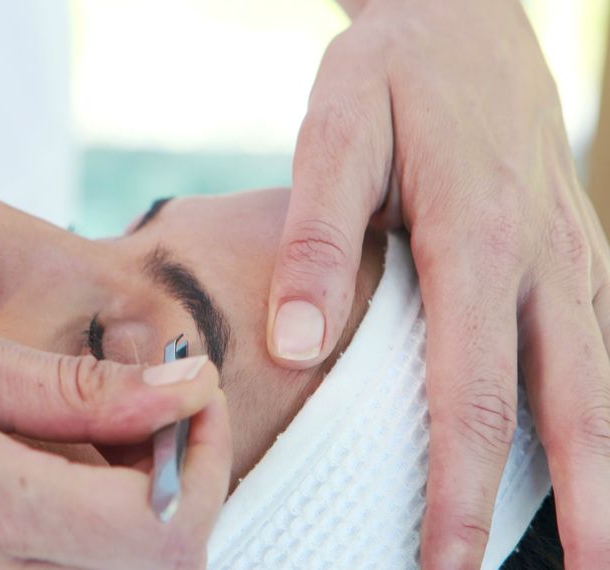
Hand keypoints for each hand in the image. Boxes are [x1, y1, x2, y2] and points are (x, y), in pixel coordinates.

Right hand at [0, 314, 229, 568]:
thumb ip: (65, 387)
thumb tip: (183, 390)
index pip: (159, 528)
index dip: (201, 460)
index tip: (187, 393)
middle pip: (149, 566)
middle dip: (174, 483)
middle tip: (143, 409)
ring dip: (127, 507)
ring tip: (84, 435)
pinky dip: (71, 528)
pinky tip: (36, 474)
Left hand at [266, 0, 609, 565]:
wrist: (466, 13)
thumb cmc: (391, 73)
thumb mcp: (335, 131)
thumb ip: (316, 239)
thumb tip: (297, 347)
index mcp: (476, 240)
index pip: (472, 398)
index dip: (461, 494)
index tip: (444, 565)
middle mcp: (543, 259)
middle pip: (567, 411)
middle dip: (569, 514)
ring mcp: (572, 256)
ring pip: (599, 383)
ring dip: (602, 474)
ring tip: (594, 550)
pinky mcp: (577, 251)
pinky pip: (595, 345)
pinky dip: (594, 413)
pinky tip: (586, 457)